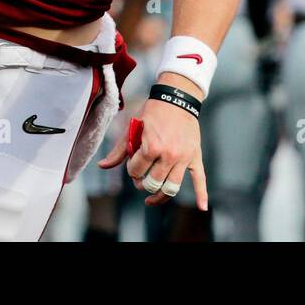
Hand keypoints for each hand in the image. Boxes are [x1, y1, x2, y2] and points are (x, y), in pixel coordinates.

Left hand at [98, 86, 206, 209]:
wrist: (177, 97)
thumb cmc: (153, 111)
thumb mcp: (133, 126)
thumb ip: (120, 149)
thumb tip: (102, 166)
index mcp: (152, 147)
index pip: (136, 172)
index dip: (132, 170)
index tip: (133, 164)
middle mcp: (169, 155)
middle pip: (153, 183)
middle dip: (143, 183)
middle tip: (141, 179)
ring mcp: (183, 158)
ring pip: (171, 188)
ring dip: (160, 196)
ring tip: (151, 198)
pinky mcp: (195, 157)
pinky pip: (200, 179)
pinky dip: (202, 195)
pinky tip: (202, 208)